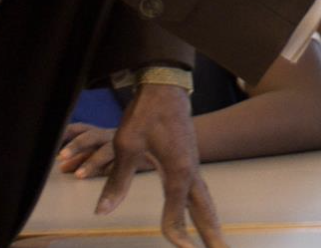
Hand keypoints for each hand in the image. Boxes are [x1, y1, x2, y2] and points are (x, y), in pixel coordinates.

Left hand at [59, 123, 155, 177]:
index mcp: (101, 132)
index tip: (51, 144)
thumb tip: (62, 166)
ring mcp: (125, 143)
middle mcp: (111, 135)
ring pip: (107, 150)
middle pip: (91, 137)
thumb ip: (87, 154)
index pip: (80, 129)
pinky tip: (108, 174)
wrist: (163, 127)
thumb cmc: (129, 142)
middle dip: (76, 147)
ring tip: (80, 175)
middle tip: (61, 160)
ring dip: (93, 163)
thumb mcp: (107, 145)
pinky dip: (116, 168)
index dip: (65, 134)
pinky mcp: (140, 153)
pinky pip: (126, 161)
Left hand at [96, 83, 225, 247]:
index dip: (176, 235)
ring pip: (205, 201)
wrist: (164, 88)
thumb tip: (102, 210)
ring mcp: (192, 166)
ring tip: (217, 243)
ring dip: (211, 222)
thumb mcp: (126, 146)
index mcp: (177, 172)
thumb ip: (117, 181)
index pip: (176, 214)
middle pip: (205, 210)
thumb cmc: (145, 115)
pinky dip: (204, 208)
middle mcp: (190, 172)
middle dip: (213, 235)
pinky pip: (199, 191)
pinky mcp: (189, 160)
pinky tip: (202, 215)